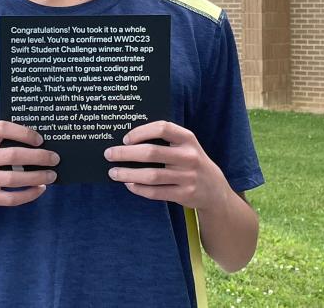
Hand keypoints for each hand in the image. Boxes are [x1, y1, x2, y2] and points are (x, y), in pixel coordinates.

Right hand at [0, 120, 58, 209]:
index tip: (40, 139)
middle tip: (55, 158)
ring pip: (13, 178)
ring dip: (37, 177)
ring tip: (51, 175)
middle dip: (38, 157)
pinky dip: (28, 194)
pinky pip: (10, 198)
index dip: (23, 132)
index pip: (1, 129)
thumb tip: (38, 141)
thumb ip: (1, 139)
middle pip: (12, 155)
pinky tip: (40, 189)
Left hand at [104, 121, 230, 211]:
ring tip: (113, 173)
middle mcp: (189, 156)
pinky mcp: (184, 194)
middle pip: (152, 153)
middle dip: (126, 154)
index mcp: (188, 138)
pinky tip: (129, 184)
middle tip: (109, 154)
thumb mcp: (185, 145)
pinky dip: (139, 189)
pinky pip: (156, 192)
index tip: (125, 139)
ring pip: (151, 176)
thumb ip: (165, 140)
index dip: (141, 131)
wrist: (214, 189)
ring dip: (128, 174)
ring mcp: (188, 177)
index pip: (163, 128)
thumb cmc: (191, 161)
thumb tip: (129, 139)